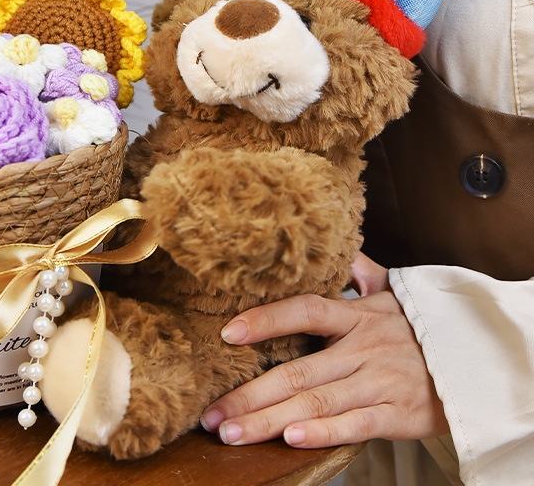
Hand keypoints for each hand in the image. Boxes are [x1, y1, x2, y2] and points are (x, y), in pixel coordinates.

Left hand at [200, 256, 447, 447]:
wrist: (476, 362)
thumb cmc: (420, 327)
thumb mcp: (392, 291)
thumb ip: (358, 270)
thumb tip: (333, 245)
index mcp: (358, 315)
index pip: (305, 310)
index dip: (265, 320)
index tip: (227, 332)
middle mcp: (363, 347)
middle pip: (298, 370)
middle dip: (250, 394)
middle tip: (210, 414)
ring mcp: (379, 382)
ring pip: (316, 402)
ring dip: (270, 420)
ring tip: (231, 433)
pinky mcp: (396, 415)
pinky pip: (355, 426)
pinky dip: (323, 433)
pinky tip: (291, 440)